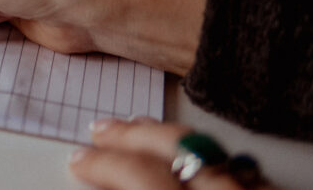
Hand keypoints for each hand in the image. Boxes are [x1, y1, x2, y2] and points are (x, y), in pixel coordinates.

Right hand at [69, 118, 270, 188]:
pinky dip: (202, 149)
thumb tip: (101, 186)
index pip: (135, 173)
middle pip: (170, 145)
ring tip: (135, 128)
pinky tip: (188, 146)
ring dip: (162, 134)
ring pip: (205, 145)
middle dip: (127, 135)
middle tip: (98, 131)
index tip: (79, 160)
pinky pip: (233, 160)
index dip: (101, 163)